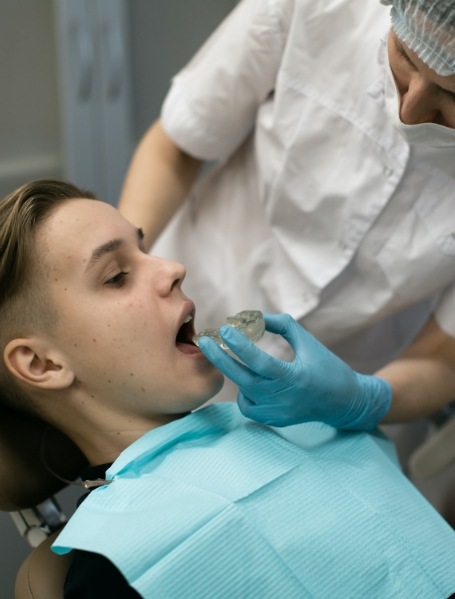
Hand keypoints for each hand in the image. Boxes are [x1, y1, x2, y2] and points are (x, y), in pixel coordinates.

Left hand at [197, 313, 391, 429]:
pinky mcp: (275, 421)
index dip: (240, 345)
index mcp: (295, 377)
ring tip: (232, 356)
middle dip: (219, 358)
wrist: (345, 401)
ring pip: (243, 391)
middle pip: (242, 379)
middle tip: (204, 341)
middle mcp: (285, 398)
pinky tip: (250, 380)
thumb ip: (281, 325)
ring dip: (235, 372)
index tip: (224, 329)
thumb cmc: (326, 365)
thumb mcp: (307, 340)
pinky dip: (244, 391)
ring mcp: (279, 413)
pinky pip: (248, 406)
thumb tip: (253, 317)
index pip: (260, 362)